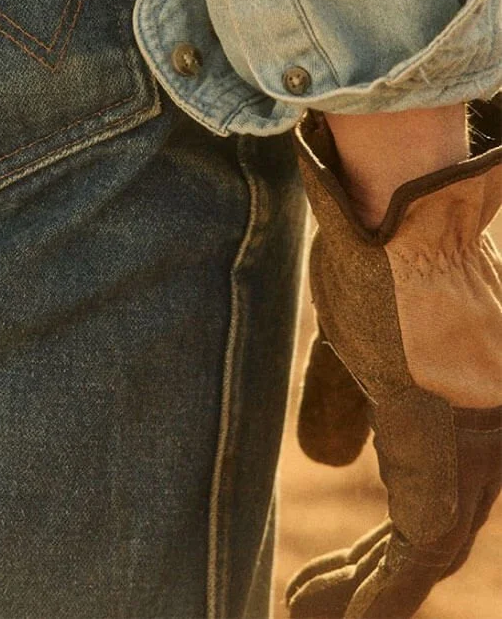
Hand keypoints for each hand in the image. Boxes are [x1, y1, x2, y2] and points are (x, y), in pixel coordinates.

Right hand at [285, 104, 501, 618]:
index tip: (325, 584)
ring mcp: (474, 439)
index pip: (430, 504)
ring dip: (370, 589)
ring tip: (307, 611)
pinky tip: (351, 615)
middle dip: (369, 576)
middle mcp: (482, 433)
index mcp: (461, 410)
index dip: (384, 554)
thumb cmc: (372, 255)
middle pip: (432, 530)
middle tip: (306, 601)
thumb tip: (324, 459)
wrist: (393, 210)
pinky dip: (386, 589)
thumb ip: (341, 401)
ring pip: (430, 545)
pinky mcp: (446, 438)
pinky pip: (424, 541)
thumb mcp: (351, 341)